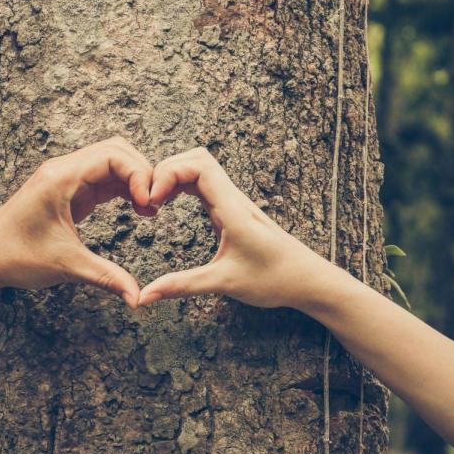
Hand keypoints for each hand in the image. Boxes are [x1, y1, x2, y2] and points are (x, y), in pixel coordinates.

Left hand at [0, 137, 153, 307]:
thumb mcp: (66, 266)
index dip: (139, 174)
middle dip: (142, 172)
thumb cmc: (14, 256)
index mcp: (61, 177)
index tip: (149, 204)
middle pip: (117, 150)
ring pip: (112, 161)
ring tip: (149, 208)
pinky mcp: (69, 190)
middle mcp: (64, 170)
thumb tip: (137, 299)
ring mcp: (66, 178)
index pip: (113, 155)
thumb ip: (106, 277)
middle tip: (155, 203)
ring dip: (135, 179)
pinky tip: (138, 209)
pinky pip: (104, 179)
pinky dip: (124, 189)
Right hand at [137, 148, 340, 309]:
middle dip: (166, 169)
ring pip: (200, 167)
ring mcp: (234, 201)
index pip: (198, 166)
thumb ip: (182, 286)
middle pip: (195, 157)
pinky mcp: (233, 209)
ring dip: (173, 175)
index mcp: (233, 209)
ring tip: (154, 201)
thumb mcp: (223, 283)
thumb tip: (145, 296)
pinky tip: (169, 203)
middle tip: (147, 199)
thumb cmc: (274, 279)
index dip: (169, 173)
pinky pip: (204, 183)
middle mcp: (234, 198)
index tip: (152, 199)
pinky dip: (182, 185)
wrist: (308, 280)